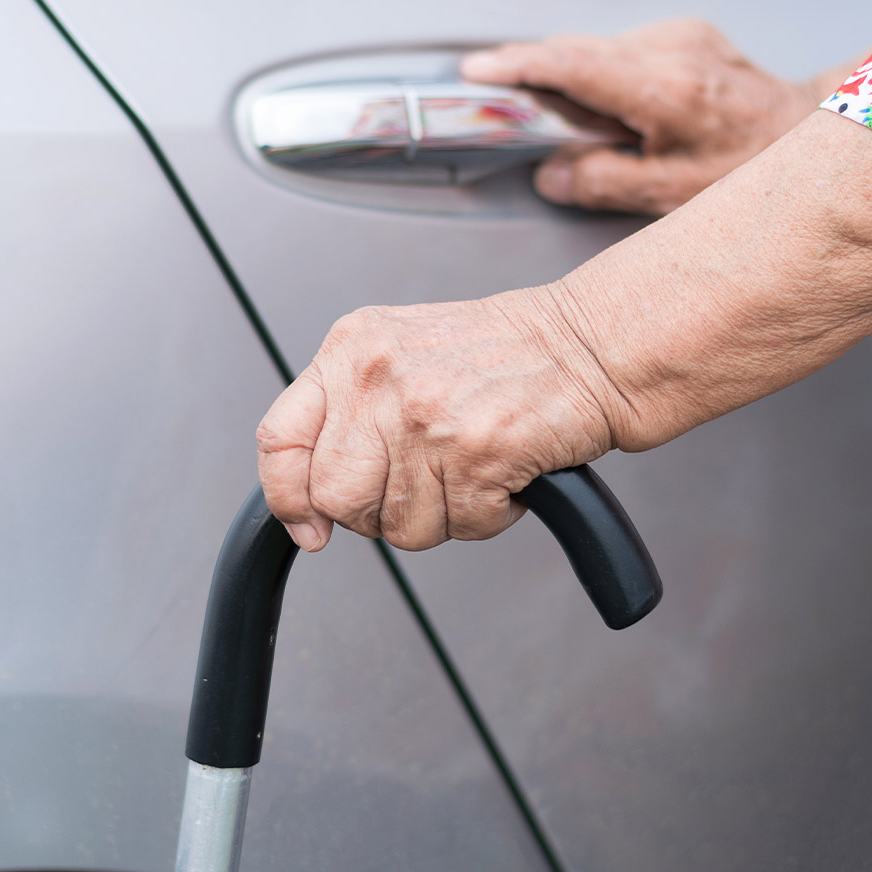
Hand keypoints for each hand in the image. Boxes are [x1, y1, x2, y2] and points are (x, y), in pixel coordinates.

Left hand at [256, 288, 626, 552]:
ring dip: (444, 515)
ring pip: (398, 525)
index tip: (309, 526)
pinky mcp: (475, 452)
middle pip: (336, 497)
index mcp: (351, 349)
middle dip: (380, 513)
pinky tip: (504, 473)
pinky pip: (460, 526)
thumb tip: (313, 493)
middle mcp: (378, 378)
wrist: (591, 345)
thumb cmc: (509, 354)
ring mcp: (424, 416)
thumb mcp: (404, 352)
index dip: (288, 497)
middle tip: (425, 487)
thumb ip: (353, 408)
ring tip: (473, 469)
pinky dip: (489, 516)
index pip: (279, 439)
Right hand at [461, 19, 828, 213]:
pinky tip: (604, 107)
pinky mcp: (686, 35)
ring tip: (555, 113)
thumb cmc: (750, 170)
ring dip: (568, 74)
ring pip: (598, 47)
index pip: (575, 66)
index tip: (478, 71)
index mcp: (667, 91)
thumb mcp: (670, 196)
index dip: (519, 66)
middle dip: (531, 69)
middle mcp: (674, 51)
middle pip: (579, 49)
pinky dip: (599, 72)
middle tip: (495, 92)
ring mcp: (682, 36)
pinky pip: (622, 48)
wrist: (808, 134)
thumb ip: (602, 184)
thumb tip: (552, 176)